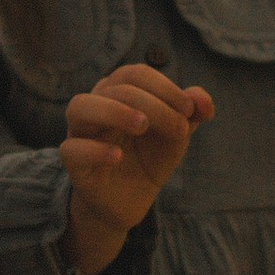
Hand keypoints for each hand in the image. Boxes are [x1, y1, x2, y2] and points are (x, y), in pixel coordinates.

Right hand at [59, 63, 212, 274]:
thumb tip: (203, 101)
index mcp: (118, 93)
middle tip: (178, 126)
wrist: (130, 200)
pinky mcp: (74, 164)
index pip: (134, 74)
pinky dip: (94, 150)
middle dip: (152, 103)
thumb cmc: (149, 158)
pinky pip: (71, 150)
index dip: (164, 86)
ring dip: (113, 110)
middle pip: (115, 87)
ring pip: (80, 106)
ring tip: (142, 125)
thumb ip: (191, 114)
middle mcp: (96, 107)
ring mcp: (80, 134)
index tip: (189, 109)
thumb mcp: (176, 135)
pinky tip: (118, 157)